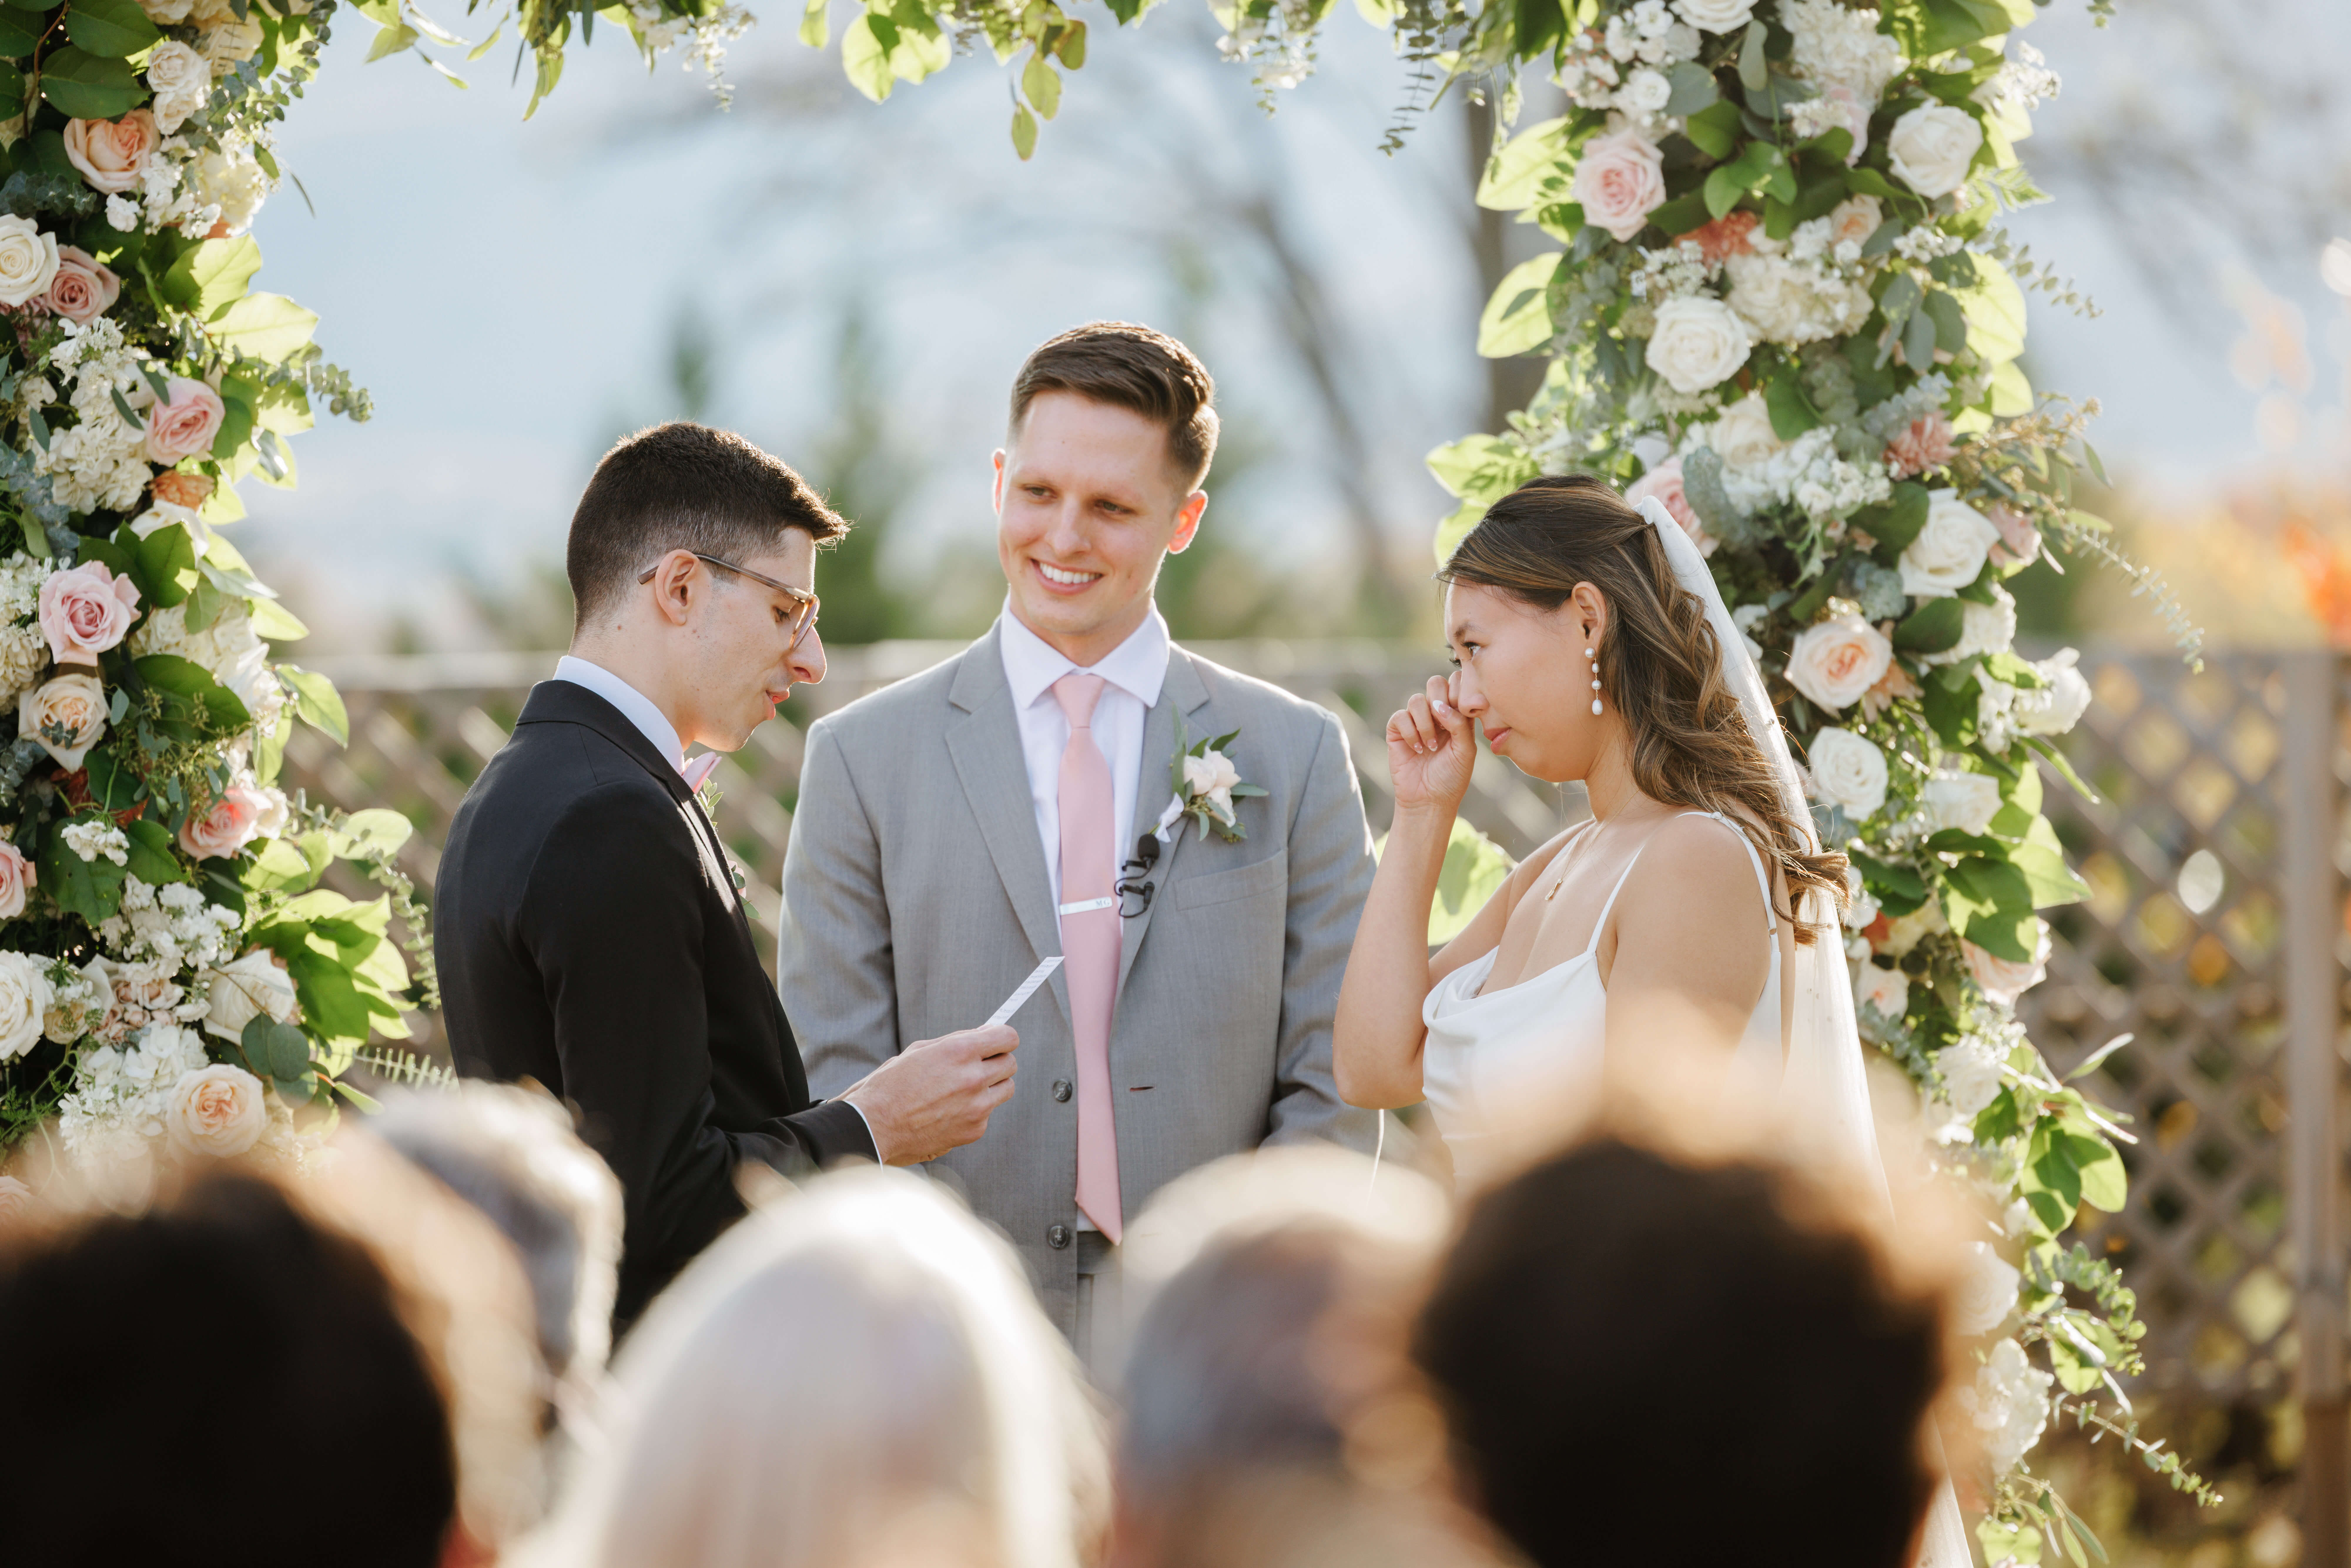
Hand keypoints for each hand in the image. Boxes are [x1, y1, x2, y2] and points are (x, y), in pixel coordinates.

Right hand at [839, 1025, 1017, 1165]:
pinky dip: (974, 1110)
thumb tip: (986, 1033)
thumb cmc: (892, 1085)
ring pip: (1005, 1089)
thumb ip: (957, 1041)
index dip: (1003, 1038)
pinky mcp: (975, 1130)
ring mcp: (977, 1107)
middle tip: (978, 1066)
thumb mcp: (921, 1051)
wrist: (874, 1126)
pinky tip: (949, 1112)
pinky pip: (988, 1113)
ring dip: (991, 1086)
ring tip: (962, 1090)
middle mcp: (972, 1078)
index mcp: (959, 1051)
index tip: (997, 1042)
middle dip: (997, 1062)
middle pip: (1010, 1063)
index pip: (1007, 1037)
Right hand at [1386, 674, 1475, 814]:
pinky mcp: (1397, 730)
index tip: (1462, 714)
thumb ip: (1459, 723)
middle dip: (1440, 701)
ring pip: (1416, 699)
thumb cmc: (1452, 777)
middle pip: (1435, 683)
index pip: (1457, 683)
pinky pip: (1400, 716)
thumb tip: (1439, 705)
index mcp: (1458, 714)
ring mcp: (1416, 720)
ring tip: (1430, 746)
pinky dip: (1410, 732)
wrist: (1429, 800)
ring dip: (1425, 723)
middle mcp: (1436, 714)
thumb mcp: (1466, 750)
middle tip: (1444, 725)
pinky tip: (1417, 749)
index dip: (1459, 692)